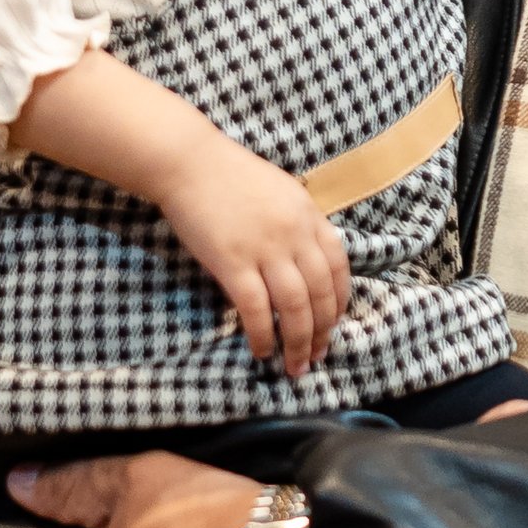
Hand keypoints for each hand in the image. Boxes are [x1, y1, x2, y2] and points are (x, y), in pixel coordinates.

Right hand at [153, 132, 348, 376]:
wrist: (188, 162)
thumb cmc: (228, 174)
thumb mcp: (279, 191)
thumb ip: (296, 223)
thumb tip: (303, 261)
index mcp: (308, 214)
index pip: (338, 265)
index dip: (340, 300)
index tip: (335, 323)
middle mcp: (294, 233)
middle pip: (320, 293)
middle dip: (322, 331)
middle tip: (316, 355)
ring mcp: (265, 249)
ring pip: (294, 307)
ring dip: (298, 342)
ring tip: (295, 365)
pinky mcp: (233, 263)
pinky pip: (256, 309)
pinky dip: (263, 334)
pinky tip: (262, 350)